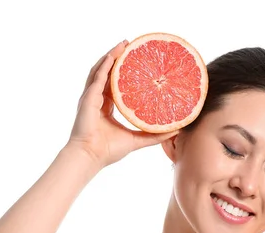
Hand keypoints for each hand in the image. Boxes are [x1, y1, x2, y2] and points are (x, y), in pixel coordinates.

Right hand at [66, 40, 177, 169]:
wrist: (91, 156)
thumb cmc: (108, 151)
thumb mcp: (136, 140)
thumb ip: (154, 135)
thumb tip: (176, 130)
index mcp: (105, 108)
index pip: (114, 86)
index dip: (123, 74)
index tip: (135, 64)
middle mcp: (97, 100)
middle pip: (107, 74)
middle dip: (117, 59)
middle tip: (130, 47)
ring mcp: (91, 97)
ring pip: (100, 70)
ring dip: (111, 56)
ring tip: (123, 44)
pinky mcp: (88, 97)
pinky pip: (98, 76)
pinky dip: (105, 64)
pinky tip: (114, 54)